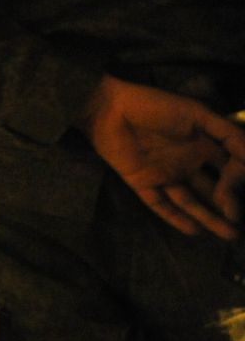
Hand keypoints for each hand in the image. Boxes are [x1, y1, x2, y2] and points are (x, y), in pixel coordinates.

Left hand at [78, 76, 244, 238]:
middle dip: (229, 205)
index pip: (230, 168)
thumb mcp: (196, 114)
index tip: (241, 184)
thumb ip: (226, 132)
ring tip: (230, 234)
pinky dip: (176, 218)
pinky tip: (194, 231)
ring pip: (191, 202)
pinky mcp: (142, 183)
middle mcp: (187, 162)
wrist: (110, 108)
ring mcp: (165, 174)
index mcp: (203, 145)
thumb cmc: (155, 105)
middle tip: (239, 220)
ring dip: (210, 218)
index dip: (238, 179)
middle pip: (214, 189)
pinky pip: (161, 205)